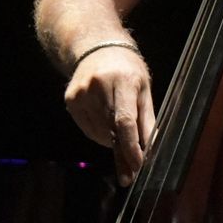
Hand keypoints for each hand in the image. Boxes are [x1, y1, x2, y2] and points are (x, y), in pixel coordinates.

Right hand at [64, 46, 153, 186]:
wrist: (98, 48)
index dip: (131, 146)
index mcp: (124, 80)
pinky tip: (106, 124)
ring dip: (111, 142)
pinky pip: (87, 128)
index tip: (137, 165)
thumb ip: (147, 119)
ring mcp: (82, 93)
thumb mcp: (144, 89)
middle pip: (111, 129)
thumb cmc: (128, 70)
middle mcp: (99, 86)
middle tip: (130, 174)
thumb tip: (151, 148)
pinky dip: (99, 134)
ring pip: (98, 133)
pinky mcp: (70, 100)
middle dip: (122, 154)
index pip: (125, 120)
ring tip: (120, 136)